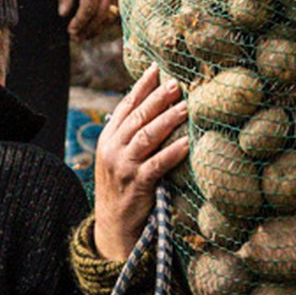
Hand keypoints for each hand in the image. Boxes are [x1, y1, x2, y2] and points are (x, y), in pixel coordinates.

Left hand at [59, 0, 121, 38]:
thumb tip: (64, 13)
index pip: (88, 8)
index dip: (80, 22)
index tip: (71, 30)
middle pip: (101, 15)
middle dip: (88, 29)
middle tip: (76, 38)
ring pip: (109, 15)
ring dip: (97, 28)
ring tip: (84, 35)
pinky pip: (113, 9)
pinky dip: (104, 20)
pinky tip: (95, 25)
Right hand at [93, 64, 190, 259]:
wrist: (113, 226)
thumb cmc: (123, 189)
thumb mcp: (118, 158)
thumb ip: (131, 136)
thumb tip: (155, 110)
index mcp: (108, 138)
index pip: (126, 105)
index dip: (141, 87)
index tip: (157, 68)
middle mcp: (112, 148)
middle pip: (137, 116)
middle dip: (158, 98)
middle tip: (176, 82)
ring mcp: (123, 166)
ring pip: (146, 136)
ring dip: (167, 119)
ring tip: (186, 106)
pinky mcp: (137, 184)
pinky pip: (157, 164)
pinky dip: (172, 152)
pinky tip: (187, 142)